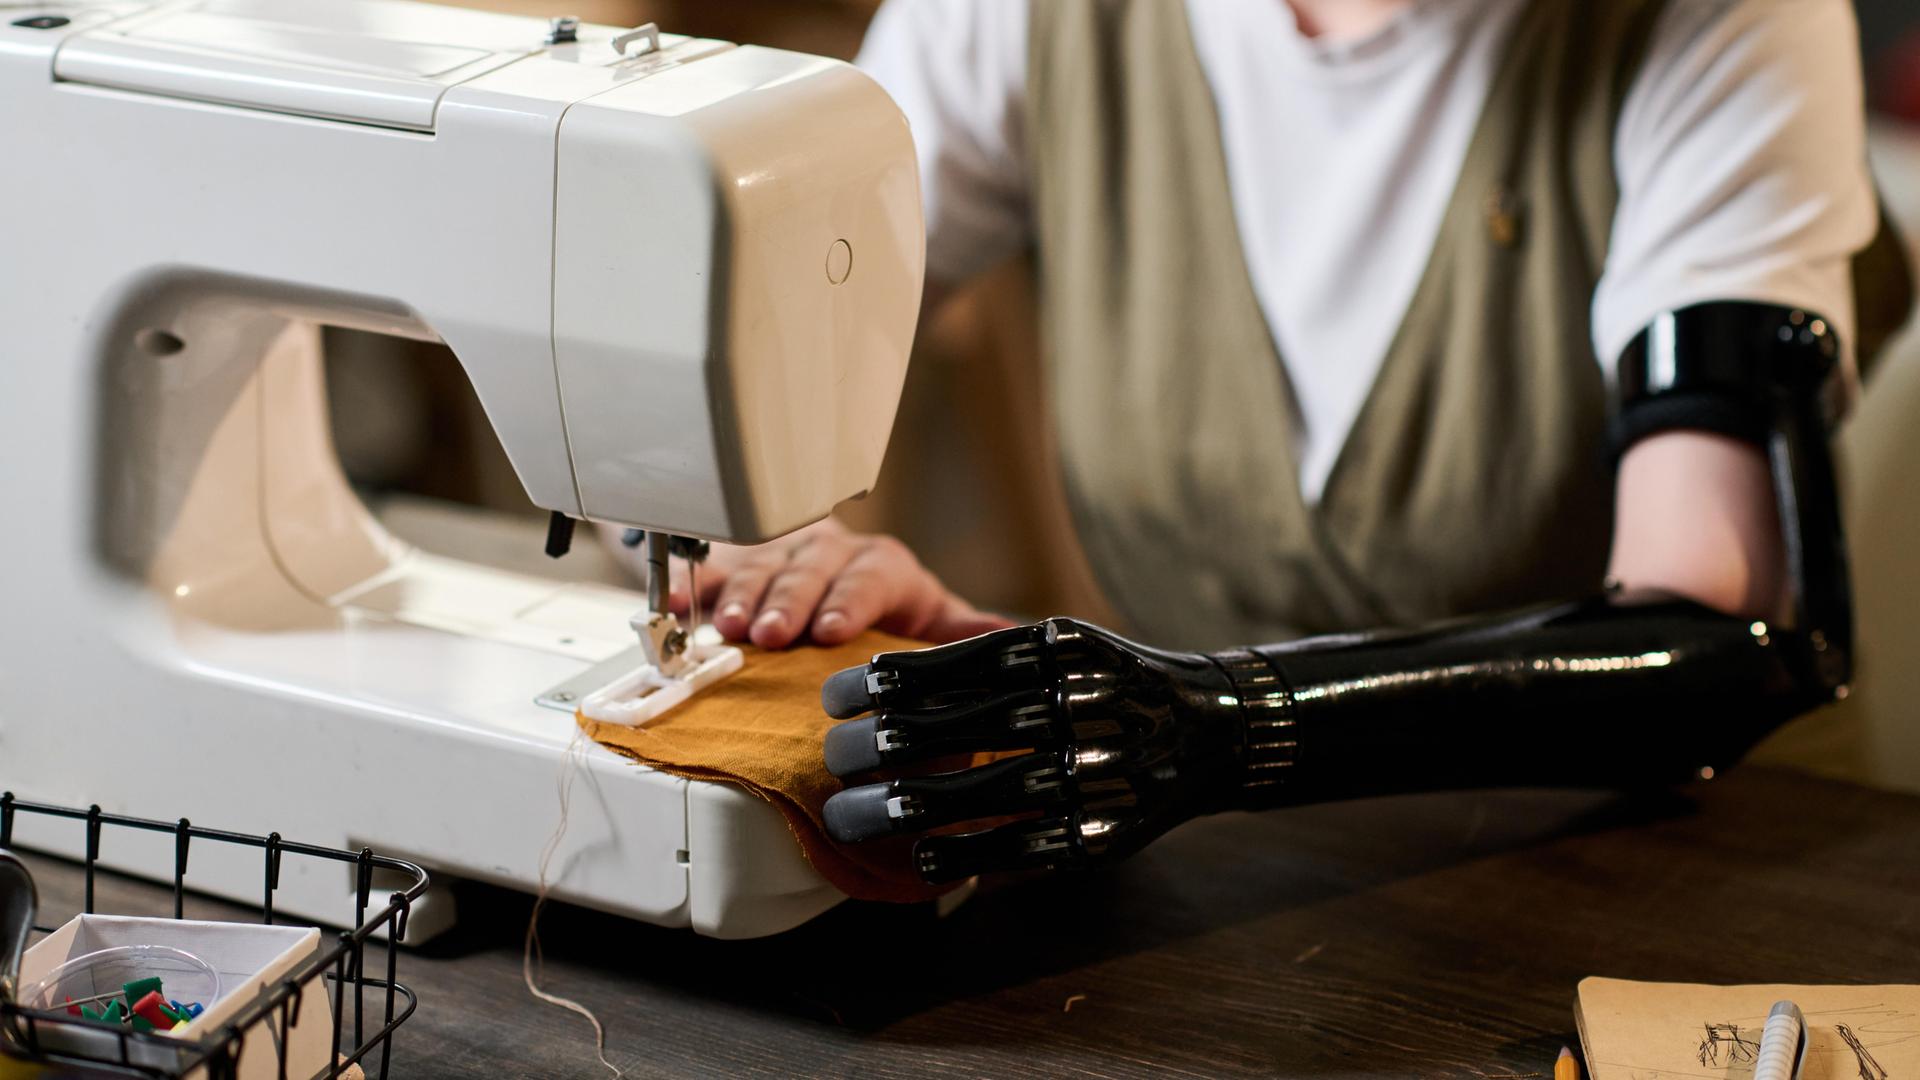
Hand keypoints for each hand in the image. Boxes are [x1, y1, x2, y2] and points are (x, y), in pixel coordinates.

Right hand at [608, 519, 1012, 649]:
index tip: (830, 631)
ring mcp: (781, 556)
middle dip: (789, 600)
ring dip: (741, 594)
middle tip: (769, 633)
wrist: (834, 584)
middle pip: (811, 568)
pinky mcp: (737, 564)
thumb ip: (960, 630)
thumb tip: (1011, 636)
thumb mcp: (928, 617)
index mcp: (882, 567)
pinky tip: (674, 605)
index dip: (849, 600)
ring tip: (727, 626)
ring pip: (761, 564)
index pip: (871, 574)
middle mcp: (832, 553)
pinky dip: (692, 586)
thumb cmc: (885, 607)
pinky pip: (712, 569)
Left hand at [816, 618, 1258, 881]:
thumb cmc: (1107, 681)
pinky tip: (917, 857)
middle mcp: (1078, 707)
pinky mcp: (1103, 832)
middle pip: (955, 731)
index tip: (830, 696)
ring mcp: (1095, 773)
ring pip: (980, 795)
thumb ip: (986, 655)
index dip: (881, 683)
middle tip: (830, 758)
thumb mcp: (1058, 644)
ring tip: (844, 816)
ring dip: (901, 809)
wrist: (1210, 729)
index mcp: (1057, 652)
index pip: (952, 665)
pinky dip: (960, 856)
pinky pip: (1018, 850)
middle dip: (878, 748)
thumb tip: (877, 688)